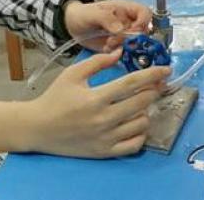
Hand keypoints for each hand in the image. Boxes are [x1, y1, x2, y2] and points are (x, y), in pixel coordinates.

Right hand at [17, 49, 170, 157]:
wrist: (38, 127)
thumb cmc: (54, 98)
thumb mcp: (72, 74)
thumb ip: (97, 62)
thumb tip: (120, 52)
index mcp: (95, 98)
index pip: (132, 84)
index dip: (152, 74)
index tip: (165, 69)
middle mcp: (103, 119)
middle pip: (142, 103)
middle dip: (153, 90)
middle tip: (153, 85)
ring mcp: (106, 138)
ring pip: (141, 124)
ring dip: (145, 111)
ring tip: (138, 104)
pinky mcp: (105, 151)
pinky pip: (135, 144)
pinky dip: (140, 133)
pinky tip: (134, 123)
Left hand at [63, 0, 151, 51]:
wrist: (73, 26)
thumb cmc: (83, 14)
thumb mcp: (92, 14)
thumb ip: (105, 18)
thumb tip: (120, 28)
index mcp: (125, 9)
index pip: (144, 13)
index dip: (143, 22)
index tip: (133, 30)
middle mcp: (128, 22)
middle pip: (142, 31)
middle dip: (130, 38)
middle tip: (115, 39)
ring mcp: (124, 36)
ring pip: (134, 44)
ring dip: (123, 46)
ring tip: (108, 43)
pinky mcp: (118, 47)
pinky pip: (125, 52)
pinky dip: (117, 53)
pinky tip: (106, 48)